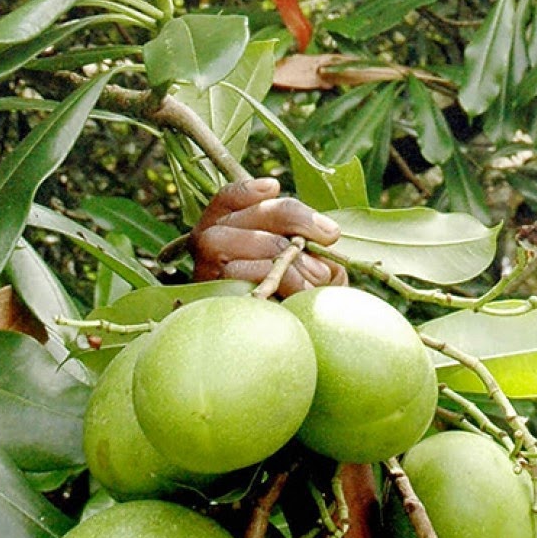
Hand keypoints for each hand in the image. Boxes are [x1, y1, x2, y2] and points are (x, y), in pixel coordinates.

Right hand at [190, 177, 346, 296]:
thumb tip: (329, 236)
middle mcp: (209, 244)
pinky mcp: (212, 296)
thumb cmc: (296, 300)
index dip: (248, 191)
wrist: (279, 350)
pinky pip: (242, 272)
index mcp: (228, 229)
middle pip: (247, 214)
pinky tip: (300, 290)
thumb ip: (312, 244)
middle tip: (330, 237)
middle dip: (295, 218)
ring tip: (318, 277)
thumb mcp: (307, 265)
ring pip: (242, 239)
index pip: (228, 199)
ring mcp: (206, 271)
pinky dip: (277, 277)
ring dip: (288, 254)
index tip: (273, 187)